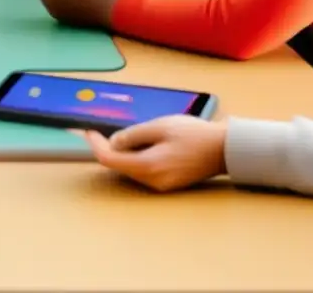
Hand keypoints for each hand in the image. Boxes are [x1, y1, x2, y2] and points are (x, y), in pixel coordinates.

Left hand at [75, 116, 228, 191]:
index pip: (109, 159)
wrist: (224, 149)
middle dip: (110, 147)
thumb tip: (114, 142)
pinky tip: (149, 143)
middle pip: (119, 165)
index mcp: (148, 166)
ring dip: (126, 152)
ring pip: (131, 168)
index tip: (88, 131)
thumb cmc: (194, 134)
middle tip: (107, 129)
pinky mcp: (168, 183)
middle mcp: (152, 181)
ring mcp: (161, 185)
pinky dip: (138, 157)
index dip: (95, 145)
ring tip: (138, 133)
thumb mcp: (160, 127)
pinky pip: (144, 170)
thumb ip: (133, 135)